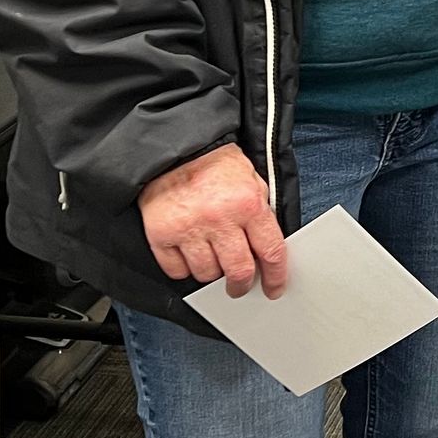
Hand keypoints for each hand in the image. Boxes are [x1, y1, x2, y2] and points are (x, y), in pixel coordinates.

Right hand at [139, 142, 287, 298]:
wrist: (175, 149)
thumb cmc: (215, 166)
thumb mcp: (252, 182)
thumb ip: (261, 215)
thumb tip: (268, 252)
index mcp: (248, 204)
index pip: (271, 252)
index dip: (275, 277)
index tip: (273, 288)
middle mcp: (219, 218)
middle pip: (238, 271)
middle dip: (241, 285)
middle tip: (239, 286)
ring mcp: (188, 228)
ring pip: (206, 274)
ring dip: (211, 273)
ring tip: (211, 257)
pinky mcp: (161, 234)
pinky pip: (177, 270)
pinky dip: (184, 268)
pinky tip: (189, 253)